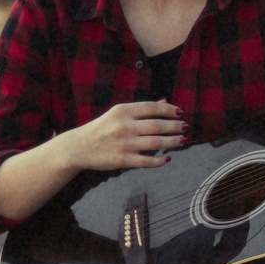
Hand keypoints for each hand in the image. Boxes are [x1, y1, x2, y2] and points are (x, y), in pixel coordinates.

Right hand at [65, 101, 184, 169]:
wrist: (78, 148)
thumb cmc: (101, 128)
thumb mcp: (118, 114)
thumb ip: (141, 109)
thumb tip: (165, 102)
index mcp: (123, 111)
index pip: (153, 108)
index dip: (170, 110)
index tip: (180, 112)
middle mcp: (124, 126)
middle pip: (158, 125)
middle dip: (175, 126)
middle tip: (185, 127)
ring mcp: (124, 144)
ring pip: (157, 143)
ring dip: (173, 142)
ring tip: (182, 140)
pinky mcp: (123, 160)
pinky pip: (147, 161)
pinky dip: (160, 161)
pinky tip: (167, 158)